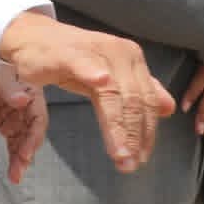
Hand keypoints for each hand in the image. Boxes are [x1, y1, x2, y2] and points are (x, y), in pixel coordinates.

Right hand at [0, 12, 174, 173]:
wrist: (34, 37)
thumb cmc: (72, 60)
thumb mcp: (109, 76)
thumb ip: (138, 91)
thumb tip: (169, 108)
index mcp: (132, 59)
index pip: (147, 100)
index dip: (147, 132)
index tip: (143, 158)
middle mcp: (119, 53)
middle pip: (133, 100)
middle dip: (133, 136)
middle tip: (129, 165)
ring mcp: (95, 52)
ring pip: (113, 92)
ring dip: (118, 127)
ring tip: (119, 155)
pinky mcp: (68, 53)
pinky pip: (84, 65)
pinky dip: (94, 73)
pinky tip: (102, 82)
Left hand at [0, 68, 46, 183]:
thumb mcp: (2, 74)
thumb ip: (12, 88)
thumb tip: (22, 99)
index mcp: (31, 95)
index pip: (38, 120)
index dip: (34, 137)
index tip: (28, 151)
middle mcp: (27, 108)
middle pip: (31, 135)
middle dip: (26, 153)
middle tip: (20, 168)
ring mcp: (16, 117)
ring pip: (22, 143)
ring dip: (20, 160)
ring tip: (15, 174)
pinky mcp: (5, 123)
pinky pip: (12, 143)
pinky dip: (12, 157)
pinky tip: (13, 170)